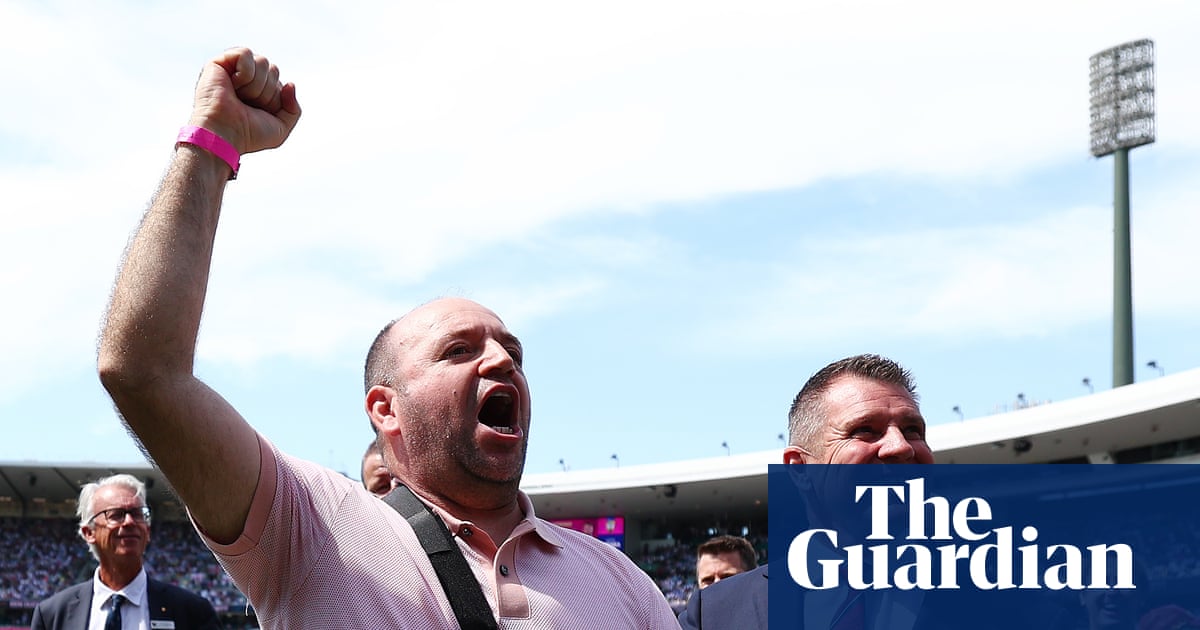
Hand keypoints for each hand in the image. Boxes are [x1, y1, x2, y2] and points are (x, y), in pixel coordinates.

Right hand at [187, 47, 301, 154]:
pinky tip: (232, 84)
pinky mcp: (218, 62)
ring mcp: (231, 69)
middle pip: (273, 69)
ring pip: (262, 61)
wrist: (224, 134)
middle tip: (248, 104)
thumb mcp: (281, 128)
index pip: (280, 82)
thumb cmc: (248, 134)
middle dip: (266, 91)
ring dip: (256, 85)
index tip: (259, 111)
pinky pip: (245, 54)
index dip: (275, 99)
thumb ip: (293, 109)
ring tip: (239, 96)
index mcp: (258, 91)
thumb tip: (290, 84)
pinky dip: (245, 74)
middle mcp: (245, 78)